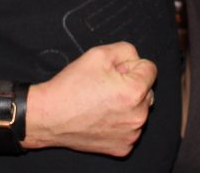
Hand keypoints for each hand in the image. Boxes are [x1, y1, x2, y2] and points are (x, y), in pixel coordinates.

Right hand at [26, 42, 156, 156]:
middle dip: (131, 85)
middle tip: (106, 87)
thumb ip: (126, 50)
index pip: (150, 69)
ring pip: (139, 110)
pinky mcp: (122, 147)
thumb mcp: (99, 54)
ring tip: (102, 103)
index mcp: (135, 92)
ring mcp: (131, 135)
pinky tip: (101, 117)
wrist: (49, 116)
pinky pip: (130, 128)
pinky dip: (120, 122)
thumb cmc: (71, 86)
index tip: (114, 72)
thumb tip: (136, 60)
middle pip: (146, 90)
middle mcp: (138, 116)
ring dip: (127, 104)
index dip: (130, 65)